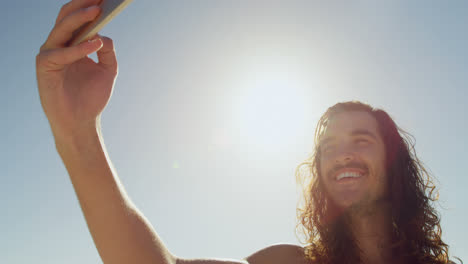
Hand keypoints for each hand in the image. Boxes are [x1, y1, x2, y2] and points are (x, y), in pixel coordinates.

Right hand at [36, 0, 117, 139]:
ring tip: (97, 10)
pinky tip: (95, 42)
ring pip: (61, 30)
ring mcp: (49, 55)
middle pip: (66, 18)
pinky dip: (79, 48)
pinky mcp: (44, 68)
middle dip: (82, 5)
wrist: (81, 122)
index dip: (87, 6)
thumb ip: (107, 51)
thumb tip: (104, 35)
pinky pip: (61, 54)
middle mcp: (57, 46)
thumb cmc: (92, 98)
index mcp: (70, 45)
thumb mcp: (107, 70)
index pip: (76, 19)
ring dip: (79, 19)